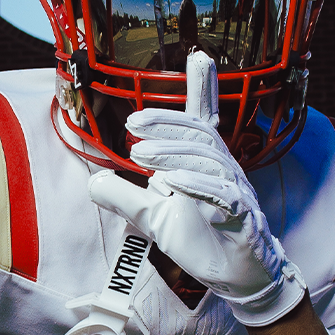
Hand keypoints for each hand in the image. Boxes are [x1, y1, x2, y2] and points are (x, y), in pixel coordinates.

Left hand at [87, 55, 304, 325]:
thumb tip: (93, 180)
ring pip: (208, 159)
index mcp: (204, 163)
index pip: (201, 120)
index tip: (200, 56)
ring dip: (172, 153)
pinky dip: (197, 184)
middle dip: (167, 123)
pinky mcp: (241, 215)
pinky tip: (172, 182)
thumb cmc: (201, 240)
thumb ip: (125, 198)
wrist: (235, 277)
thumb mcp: (154, 218)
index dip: (202, 88)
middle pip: (198, 134)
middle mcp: (223, 169)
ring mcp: (235, 190)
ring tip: (139, 154)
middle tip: (133, 123)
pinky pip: (223, 193)